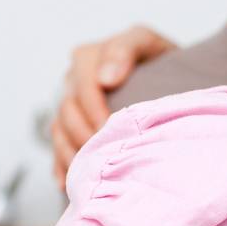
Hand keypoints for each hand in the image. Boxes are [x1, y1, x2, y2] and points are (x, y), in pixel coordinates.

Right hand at [49, 25, 176, 187]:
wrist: (168, 79)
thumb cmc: (160, 61)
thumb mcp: (148, 43)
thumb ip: (126, 49)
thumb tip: (107, 78)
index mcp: (90, 56)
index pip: (82, 80)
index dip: (94, 106)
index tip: (107, 126)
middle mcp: (74, 79)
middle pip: (68, 110)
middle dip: (86, 134)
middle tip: (104, 154)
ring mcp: (70, 104)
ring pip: (60, 131)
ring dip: (73, 152)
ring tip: (90, 170)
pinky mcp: (69, 127)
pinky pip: (58, 148)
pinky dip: (62, 166)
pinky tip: (70, 182)